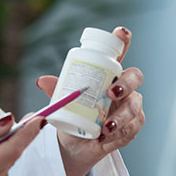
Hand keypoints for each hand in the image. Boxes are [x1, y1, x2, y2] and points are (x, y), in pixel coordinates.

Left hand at [38, 26, 144, 175]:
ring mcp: (129, 107)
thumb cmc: (72, 114)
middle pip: (135, 77)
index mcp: (107, 75)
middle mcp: (122, 88)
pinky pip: (132, 129)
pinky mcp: (131, 127)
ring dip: (121, 117)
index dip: (123, 41)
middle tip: (111, 93)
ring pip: (135, 107)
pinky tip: (107, 139)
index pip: (118, 54)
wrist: (75, 143)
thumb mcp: (63, 101)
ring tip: (106, 128)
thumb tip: (40, 81)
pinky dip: (119, 135)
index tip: (121, 32)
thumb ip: (57, 90)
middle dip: (126, 84)